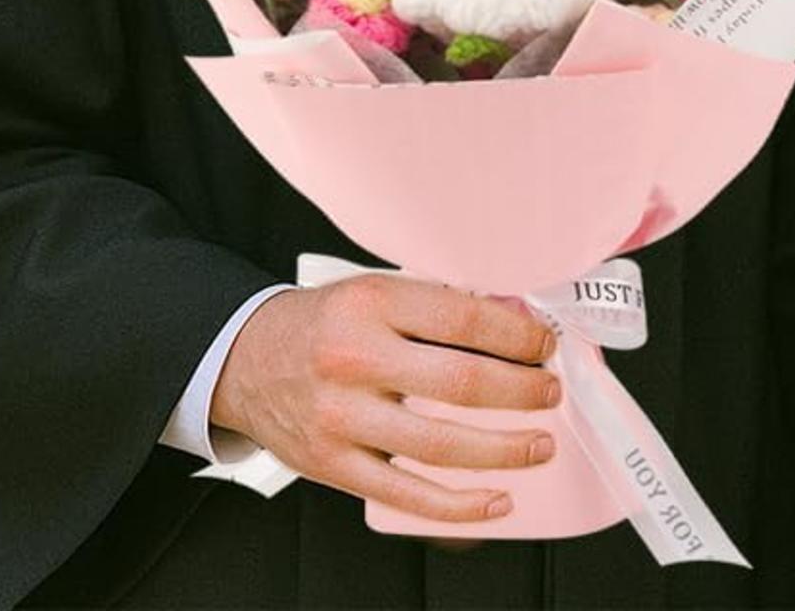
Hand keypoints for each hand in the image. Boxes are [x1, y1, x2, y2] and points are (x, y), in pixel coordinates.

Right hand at [212, 275, 559, 523]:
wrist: (244, 358)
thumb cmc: (326, 323)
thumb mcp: (377, 291)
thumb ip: (437, 306)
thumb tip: (516, 325)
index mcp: (372, 304)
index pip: (464, 318)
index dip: (516, 335)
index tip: (545, 345)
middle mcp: (355, 360)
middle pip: (461, 383)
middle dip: (521, 391)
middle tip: (550, 392)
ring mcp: (342, 418)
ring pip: (440, 445)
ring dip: (504, 449)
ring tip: (539, 445)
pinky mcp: (332, 466)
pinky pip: (405, 494)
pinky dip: (458, 504)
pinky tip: (497, 499)